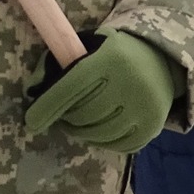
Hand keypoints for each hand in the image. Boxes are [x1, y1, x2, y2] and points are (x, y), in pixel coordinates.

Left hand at [25, 30, 178, 151]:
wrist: (161, 59)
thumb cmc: (114, 53)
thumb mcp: (88, 47)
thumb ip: (59, 64)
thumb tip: (33, 91)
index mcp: (112, 59)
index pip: (72, 88)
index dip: (47, 107)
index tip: (32, 121)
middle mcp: (131, 84)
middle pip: (84, 115)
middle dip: (66, 119)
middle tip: (64, 115)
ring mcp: (145, 107)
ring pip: (99, 133)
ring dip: (81, 131)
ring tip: (79, 122)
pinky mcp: (153, 126)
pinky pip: (118, 145)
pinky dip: (102, 141)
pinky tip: (99, 129)